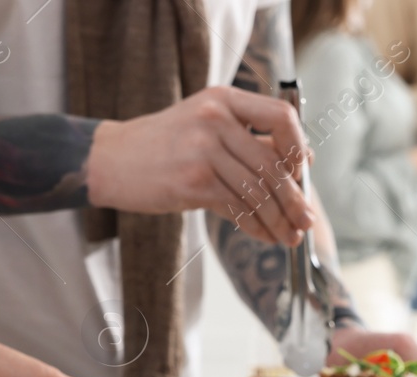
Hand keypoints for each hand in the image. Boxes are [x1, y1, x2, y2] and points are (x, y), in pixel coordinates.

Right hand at [87, 86, 313, 246]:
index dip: (298, 147)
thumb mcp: (206, 126)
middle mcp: (215, 119)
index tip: (302, 173)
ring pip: (258, 191)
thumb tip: (305, 158)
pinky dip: (256, 227)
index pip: (281, 116)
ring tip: (289, 236)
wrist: (110, 160)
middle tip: (306, 220)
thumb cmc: (162, 146)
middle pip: (273, 164)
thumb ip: (250, 137)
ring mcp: (203, 150)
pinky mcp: (193, 182)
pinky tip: (265, 237)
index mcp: (224, 99)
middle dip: (295, 198)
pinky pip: (238, 209)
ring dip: (278, 220)